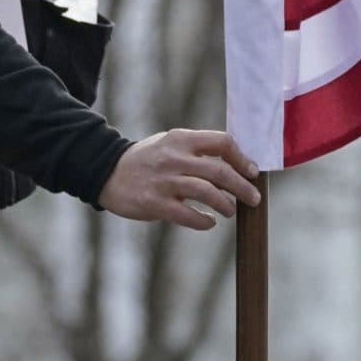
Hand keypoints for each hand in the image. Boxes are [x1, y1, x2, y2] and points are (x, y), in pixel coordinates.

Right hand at [98, 130, 262, 229]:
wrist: (107, 172)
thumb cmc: (147, 160)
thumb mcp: (170, 144)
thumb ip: (198, 150)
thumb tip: (237, 165)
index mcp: (181, 139)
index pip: (222, 142)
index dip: (242, 159)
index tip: (252, 172)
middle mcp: (174, 157)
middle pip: (219, 172)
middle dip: (242, 187)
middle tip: (254, 199)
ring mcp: (164, 181)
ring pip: (207, 193)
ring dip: (225, 205)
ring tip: (230, 211)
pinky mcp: (154, 203)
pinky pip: (187, 215)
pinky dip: (204, 221)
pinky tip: (209, 222)